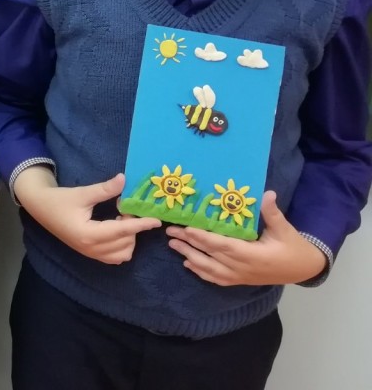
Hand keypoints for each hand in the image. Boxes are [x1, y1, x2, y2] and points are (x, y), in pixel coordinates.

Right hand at [15, 168, 160, 263]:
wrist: (41, 208)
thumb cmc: (59, 200)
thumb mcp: (82, 193)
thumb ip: (104, 189)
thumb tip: (124, 179)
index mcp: (88, 234)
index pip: (121, 231)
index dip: (140, 225)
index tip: (156, 221)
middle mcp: (91, 248)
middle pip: (125, 244)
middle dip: (132, 228)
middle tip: (124, 208)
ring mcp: (90, 253)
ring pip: (122, 254)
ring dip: (128, 238)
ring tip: (120, 220)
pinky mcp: (90, 253)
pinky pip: (114, 257)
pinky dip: (122, 246)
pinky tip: (116, 230)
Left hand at [165, 191, 326, 285]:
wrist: (303, 269)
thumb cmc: (293, 247)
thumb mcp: (285, 229)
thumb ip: (272, 213)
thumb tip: (267, 193)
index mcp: (253, 255)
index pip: (223, 246)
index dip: (204, 238)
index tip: (187, 228)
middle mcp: (243, 268)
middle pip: (211, 255)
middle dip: (189, 243)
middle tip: (170, 232)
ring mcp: (240, 276)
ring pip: (209, 269)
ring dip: (190, 257)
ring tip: (173, 245)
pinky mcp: (240, 280)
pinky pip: (216, 279)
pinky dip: (201, 272)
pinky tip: (188, 263)